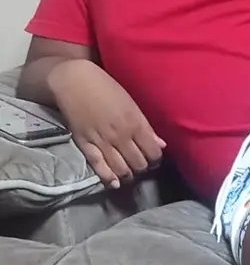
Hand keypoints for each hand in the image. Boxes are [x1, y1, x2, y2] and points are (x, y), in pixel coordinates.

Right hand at [48, 59, 165, 188]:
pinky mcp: (85, 146)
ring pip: (122, 170)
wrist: (74, 81)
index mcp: (135, 123)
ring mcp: (102, 142)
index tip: (154, 158)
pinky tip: (116, 183)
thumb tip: (161, 144)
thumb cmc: (106, 87)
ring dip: (129, 174)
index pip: (153, 152)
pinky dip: (109, 178)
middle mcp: (121, 136)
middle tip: (142, 164)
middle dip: (144, 167)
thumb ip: (146, 127)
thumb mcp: (131, 103)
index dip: (156, 159)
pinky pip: (99, 167)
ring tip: (130, 172)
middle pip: (139, 163)